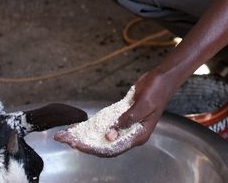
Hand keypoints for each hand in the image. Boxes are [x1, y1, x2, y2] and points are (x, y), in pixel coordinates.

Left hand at [53, 70, 182, 157]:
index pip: (112, 149)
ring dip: (85, 135)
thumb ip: (127, 120)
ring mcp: (125, 126)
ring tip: (66, 134)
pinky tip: (78, 125)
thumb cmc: (157, 90)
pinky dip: (91, 125)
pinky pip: (104, 124)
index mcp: (138, 136)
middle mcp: (130, 134)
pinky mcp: (121, 116)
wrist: (163, 78)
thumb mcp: (143, 104)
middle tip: (65, 140)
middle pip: (104, 144)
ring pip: (102, 135)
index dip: (94, 149)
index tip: (78, 145)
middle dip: (84, 143)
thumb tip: (110, 135)